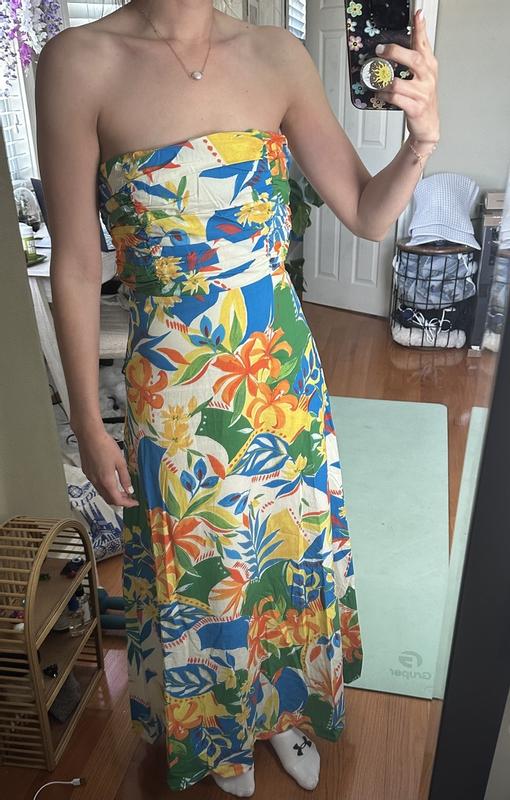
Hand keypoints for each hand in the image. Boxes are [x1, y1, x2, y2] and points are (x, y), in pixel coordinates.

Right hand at [76, 427, 139, 507]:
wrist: (89, 436)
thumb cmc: (106, 446)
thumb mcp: (120, 462)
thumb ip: (125, 478)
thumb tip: (129, 491)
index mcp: (106, 481)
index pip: (117, 500)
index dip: (127, 504)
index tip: (134, 502)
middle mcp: (96, 482)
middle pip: (108, 499)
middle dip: (119, 501)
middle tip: (129, 497)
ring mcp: (90, 477)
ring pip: (101, 493)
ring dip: (112, 495)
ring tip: (122, 490)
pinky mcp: (86, 472)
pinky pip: (96, 485)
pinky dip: (105, 488)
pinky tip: (110, 481)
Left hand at [375, 9, 439, 142]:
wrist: (427, 125)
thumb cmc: (421, 99)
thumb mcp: (421, 77)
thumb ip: (414, 59)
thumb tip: (395, 45)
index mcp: (430, 66)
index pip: (425, 44)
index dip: (421, 29)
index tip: (417, 15)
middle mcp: (428, 78)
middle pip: (414, 59)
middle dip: (395, 52)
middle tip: (381, 50)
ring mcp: (422, 93)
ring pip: (399, 82)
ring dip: (384, 82)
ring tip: (376, 81)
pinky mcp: (415, 108)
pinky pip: (396, 98)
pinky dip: (384, 95)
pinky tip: (380, 94)